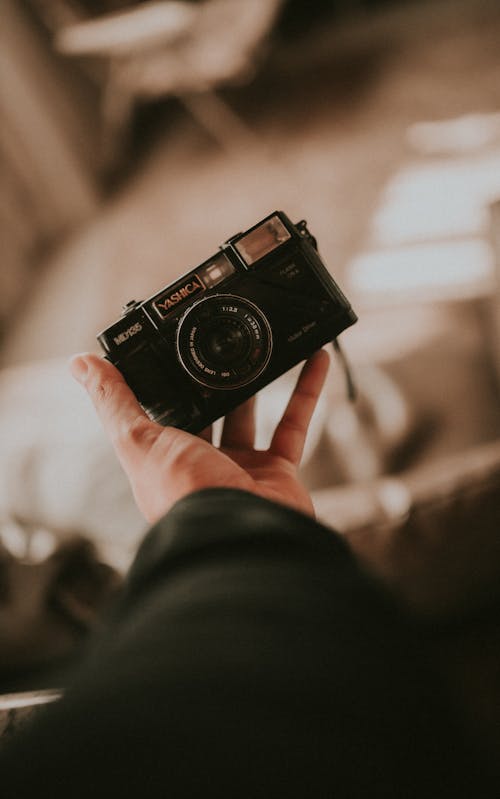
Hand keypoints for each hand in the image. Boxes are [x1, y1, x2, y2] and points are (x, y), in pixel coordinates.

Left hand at [70, 350, 329, 523]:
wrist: (241, 535)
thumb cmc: (185, 496)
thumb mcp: (138, 439)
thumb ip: (114, 399)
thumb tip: (80, 362)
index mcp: (163, 460)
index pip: (160, 414)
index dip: (164, 384)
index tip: (169, 349)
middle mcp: (200, 466)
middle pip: (206, 413)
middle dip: (210, 382)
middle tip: (216, 346)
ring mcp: (241, 470)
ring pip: (250, 416)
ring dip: (257, 381)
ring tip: (261, 344)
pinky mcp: (278, 472)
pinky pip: (296, 423)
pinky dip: (307, 390)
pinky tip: (313, 356)